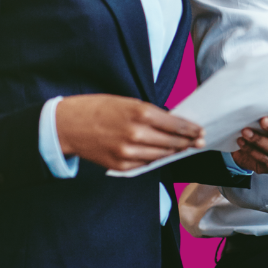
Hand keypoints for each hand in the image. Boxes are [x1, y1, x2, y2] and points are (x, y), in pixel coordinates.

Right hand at [52, 94, 203, 171]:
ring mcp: (128, 152)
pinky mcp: (120, 166)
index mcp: (139, 113)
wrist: (68, 125)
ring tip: (183, 148)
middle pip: (172, 142)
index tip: (200, 130)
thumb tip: (172, 124)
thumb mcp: (127, 102)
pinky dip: (154, 159)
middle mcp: (136, 134)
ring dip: (174, 152)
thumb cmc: (97, 109)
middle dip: (188, 142)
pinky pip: (145, 164)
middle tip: (199, 141)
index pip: (175, 125)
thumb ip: (150, 114)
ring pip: (161, 156)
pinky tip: (161, 155)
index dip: (190, 129)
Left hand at [230, 108, 267, 173]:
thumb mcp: (261, 116)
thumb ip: (264, 112)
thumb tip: (257, 106)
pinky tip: (242, 143)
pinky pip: (266, 160)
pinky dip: (252, 151)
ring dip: (259, 140)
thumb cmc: (257, 126)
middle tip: (261, 121)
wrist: (245, 145)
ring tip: (245, 132)